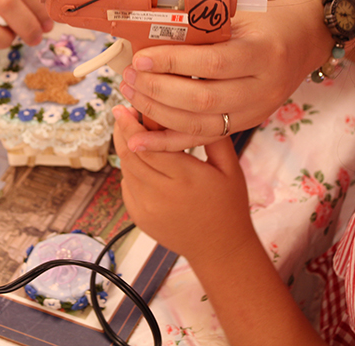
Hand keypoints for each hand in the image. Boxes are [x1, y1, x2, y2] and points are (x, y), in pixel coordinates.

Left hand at [112, 104, 255, 261]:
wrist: (220, 249)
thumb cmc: (229, 206)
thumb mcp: (231, 168)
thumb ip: (213, 137)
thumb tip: (194, 110)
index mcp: (185, 178)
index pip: (148, 145)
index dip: (133, 123)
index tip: (127, 105)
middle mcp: (160, 194)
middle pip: (130, 154)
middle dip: (123, 129)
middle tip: (124, 111)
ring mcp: (146, 208)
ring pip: (125, 168)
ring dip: (124, 146)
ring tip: (131, 129)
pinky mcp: (139, 217)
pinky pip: (127, 184)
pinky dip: (130, 167)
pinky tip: (141, 157)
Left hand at [117, 0, 332, 151]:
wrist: (303, 42)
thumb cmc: (267, 24)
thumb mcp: (239, 18)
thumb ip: (203, 29)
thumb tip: (151, 38)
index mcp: (264, 54)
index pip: (213, 63)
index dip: (173, 62)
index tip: (140, 59)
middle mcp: (263, 89)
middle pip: (203, 100)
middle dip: (158, 91)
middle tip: (129, 78)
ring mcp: (256, 112)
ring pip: (201, 125)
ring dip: (158, 114)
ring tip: (131, 97)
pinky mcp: (246, 124)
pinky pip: (204, 139)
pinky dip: (169, 142)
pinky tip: (139, 141)